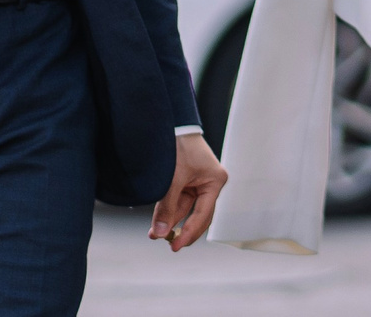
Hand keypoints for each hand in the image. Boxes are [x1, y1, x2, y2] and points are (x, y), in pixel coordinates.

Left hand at [148, 132, 226, 251]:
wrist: (172, 123)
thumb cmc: (178, 146)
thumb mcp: (172, 178)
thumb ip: (167, 206)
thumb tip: (160, 233)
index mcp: (215, 181)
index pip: (203, 214)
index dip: (189, 232)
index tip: (176, 246)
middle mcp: (211, 184)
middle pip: (198, 216)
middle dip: (181, 230)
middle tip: (168, 246)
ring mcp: (200, 183)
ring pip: (186, 210)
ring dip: (172, 222)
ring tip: (155, 234)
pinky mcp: (188, 182)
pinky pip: (180, 202)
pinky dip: (169, 212)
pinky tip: (158, 223)